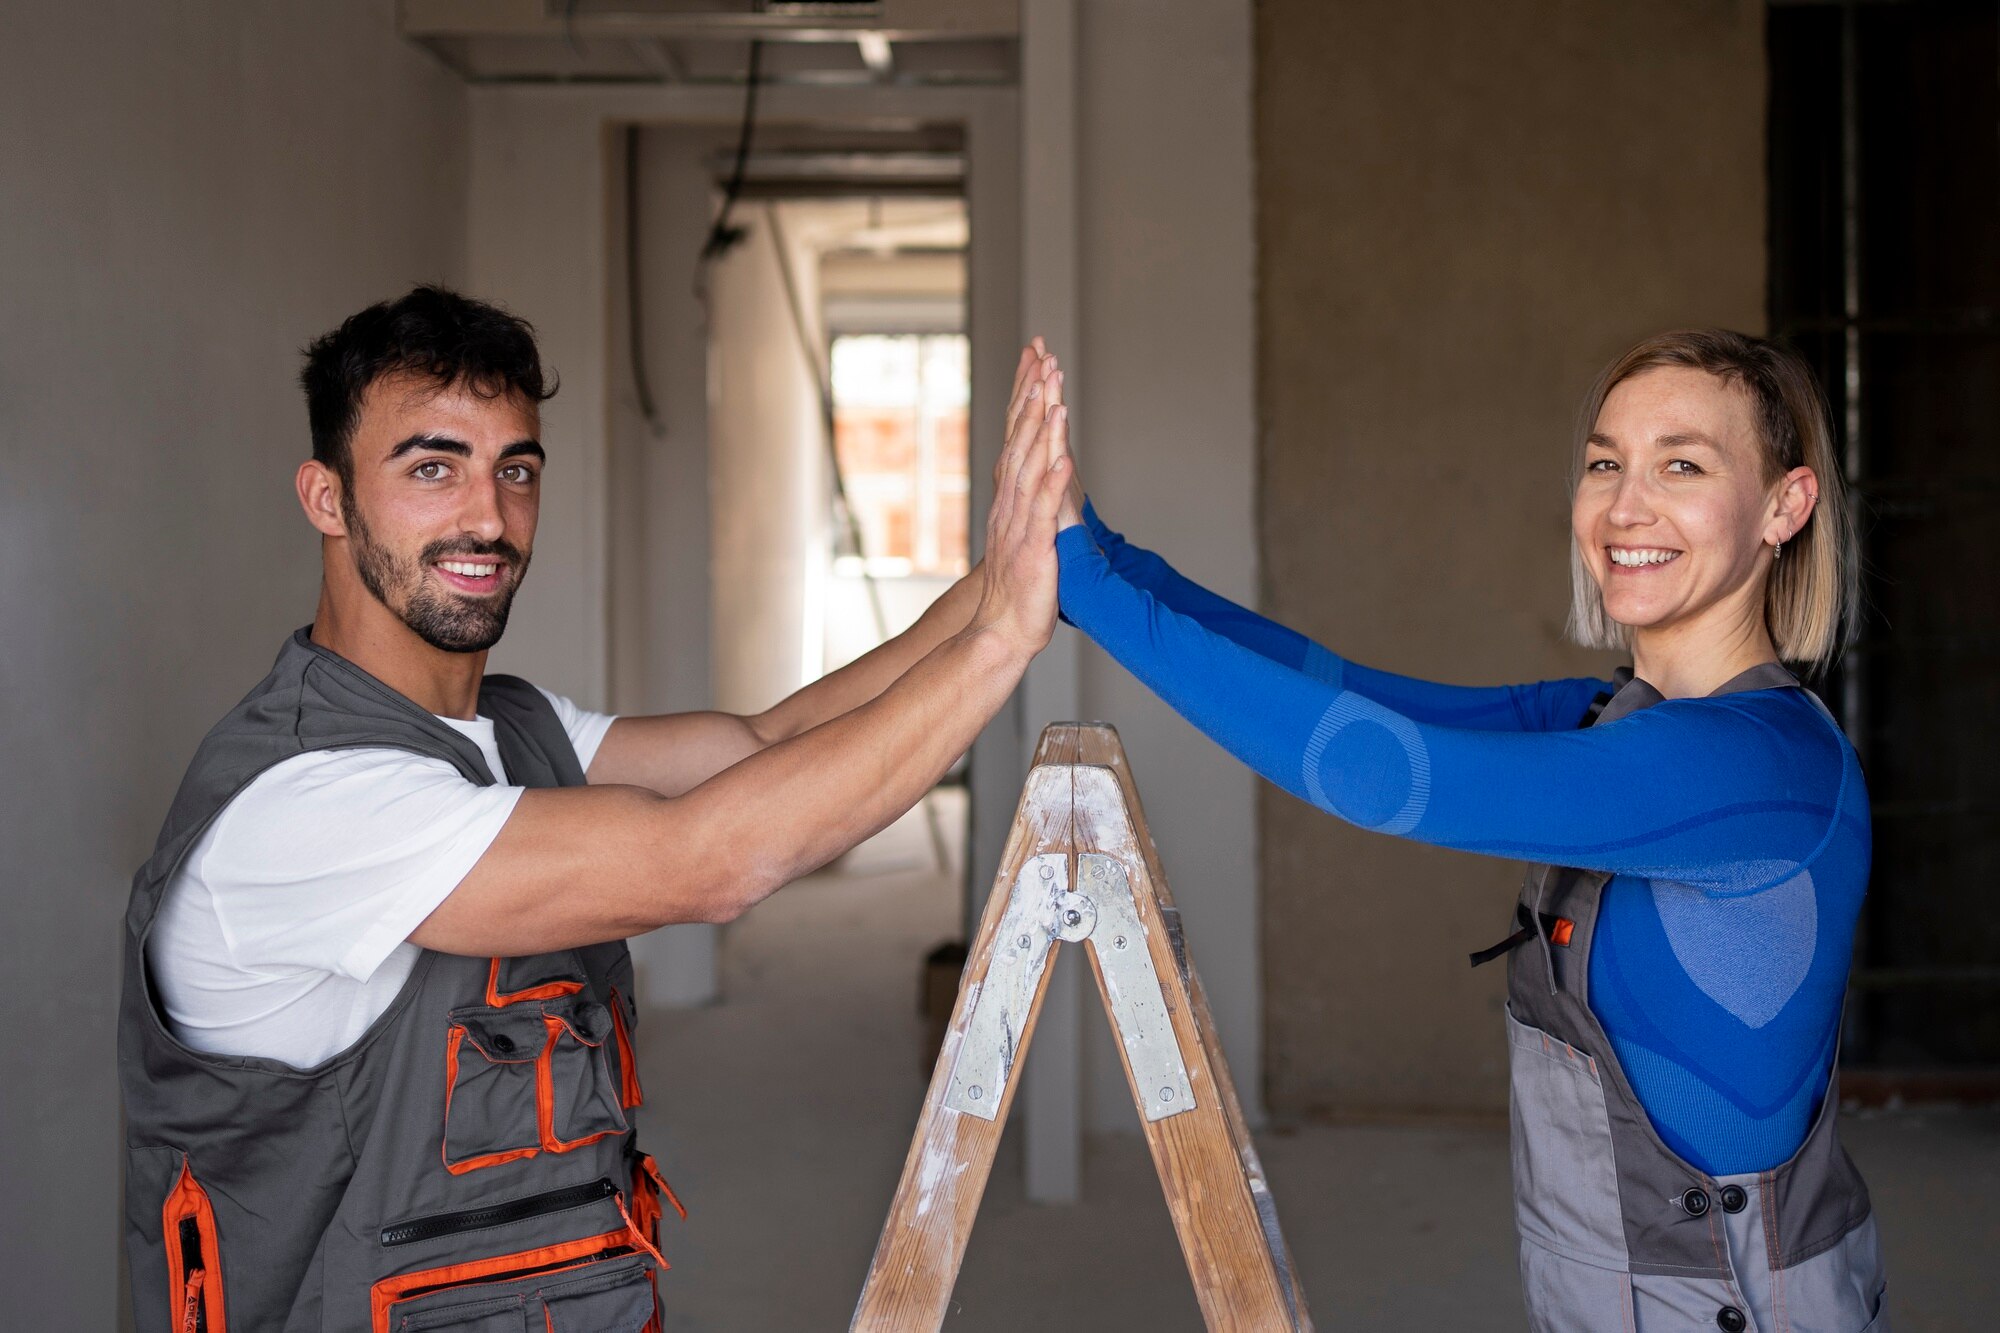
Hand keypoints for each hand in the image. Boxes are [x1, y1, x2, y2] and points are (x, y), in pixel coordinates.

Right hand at [970, 342, 1070, 657]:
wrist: (1000, 631)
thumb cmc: (1018, 588)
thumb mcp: (1023, 537)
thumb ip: (1030, 507)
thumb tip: (1041, 479)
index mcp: (1010, 500)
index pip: (1017, 439)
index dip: (1026, 400)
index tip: (1037, 364)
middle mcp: (1009, 505)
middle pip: (1020, 442)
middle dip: (1033, 400)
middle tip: (1043, 360)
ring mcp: (1019, 525)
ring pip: (1029, 468)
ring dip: (1041, 431)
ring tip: (1053, 396)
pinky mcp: (1033, 547)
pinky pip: (1043, 510)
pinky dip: (1054, 482)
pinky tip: (1065, 457)